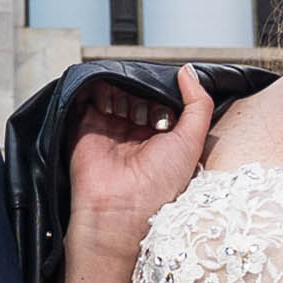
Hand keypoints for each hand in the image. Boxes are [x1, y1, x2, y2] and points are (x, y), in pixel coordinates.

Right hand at [63, 63, 216, 250]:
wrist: (121, 210)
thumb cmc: (159, 185)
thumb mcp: (192, 140)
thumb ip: (198, 103)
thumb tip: (188, 72)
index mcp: (162, 136)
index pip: (162, 98)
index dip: (164, 91)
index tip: (165, 99)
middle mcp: (136, 132)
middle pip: (138, 90)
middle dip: (142, 89)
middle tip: (143, 105)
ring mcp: (110, 128)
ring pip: (115, 89)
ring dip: (121, 87)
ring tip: (126, 104)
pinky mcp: (85, 126)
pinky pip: (87, 96)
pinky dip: (95, 86)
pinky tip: (107, 94)